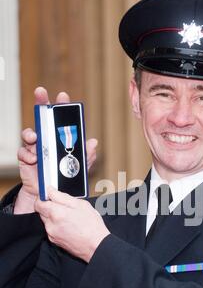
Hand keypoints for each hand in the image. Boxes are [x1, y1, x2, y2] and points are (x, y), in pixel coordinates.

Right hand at [14, 87, 97, 213]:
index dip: (61, 106)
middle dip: (41, 103)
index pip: (61, 120)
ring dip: (31, 134)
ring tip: (36, 139)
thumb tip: (93, 142)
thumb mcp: (79, 168)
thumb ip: (86, 156)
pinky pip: (23, 153)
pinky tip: (35, 160)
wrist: (51, 195)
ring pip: (30, 134)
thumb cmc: (65, 178)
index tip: (62, 96)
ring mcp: (36, 149)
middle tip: (41, 93)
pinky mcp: (26, 159)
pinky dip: (28, 155)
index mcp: (60, 140)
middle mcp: (47, 140)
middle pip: (43, 118)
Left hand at [34, 186, 109, 262]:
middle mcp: (50, 224)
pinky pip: (51, 228)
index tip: (50, 195)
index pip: (39, 202)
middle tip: (63, 206)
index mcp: (56, 213)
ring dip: (53, 216)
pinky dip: (56, 225)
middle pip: (41, 210)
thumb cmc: (92, 226)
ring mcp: (51, 233)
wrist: (96, 246)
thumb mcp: (81, 205)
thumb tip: (51, 191)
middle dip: (49, 206)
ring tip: (68, 217)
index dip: (44, 197)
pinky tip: (68, 225)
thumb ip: (62, 196)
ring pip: (46, 220)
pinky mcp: (54, 240)